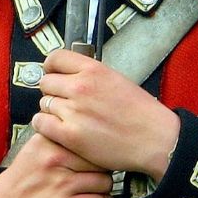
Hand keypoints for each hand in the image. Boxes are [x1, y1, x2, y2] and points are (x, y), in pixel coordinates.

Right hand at [0, 131, 115, 197]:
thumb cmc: (22, 179)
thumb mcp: (34, 149)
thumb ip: (57, 137)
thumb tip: (86, 129)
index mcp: (48, 142)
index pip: (87, 139)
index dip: (97, 149)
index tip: (98, 155)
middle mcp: (54, 160)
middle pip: (100, 159)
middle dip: (105, 168)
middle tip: (101, 173)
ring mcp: (60, 184)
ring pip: (104, 181)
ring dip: (105, 187)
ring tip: (99, 189)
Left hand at [33, 49, 180, 182]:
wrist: (156, 139)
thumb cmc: (142, 113)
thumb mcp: (117, 80)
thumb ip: (91, 76)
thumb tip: (70, 75)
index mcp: (94, 70)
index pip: (55, 58)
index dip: (51, 67)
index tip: (53, 74)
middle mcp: (81, 87)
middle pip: (46, 82)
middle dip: (52, 91)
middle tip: (63, 101)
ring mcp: (74, 110)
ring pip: (44, 104)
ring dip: (51, 111)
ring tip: (67, 118)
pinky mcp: (70, 134)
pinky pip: (41, 123)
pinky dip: (45, 126)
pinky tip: (58, 130)